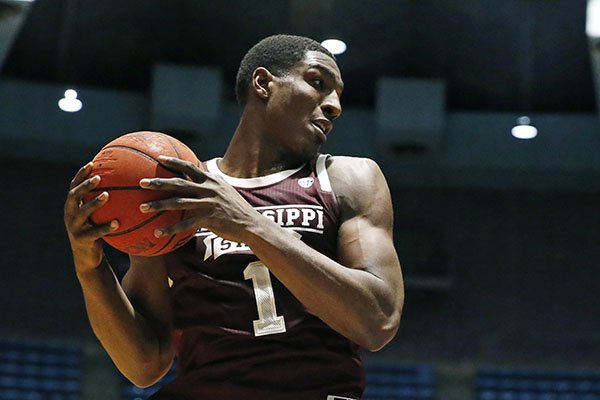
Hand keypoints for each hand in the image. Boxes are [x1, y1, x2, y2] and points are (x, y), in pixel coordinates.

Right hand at [64, 162, 118, 271]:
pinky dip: (105, 227)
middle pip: (73, 196)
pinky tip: (117, 223)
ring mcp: (74, 227)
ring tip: (107, 195)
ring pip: (82, 213)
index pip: (74, 186)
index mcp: (72, 207)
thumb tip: (124, 185)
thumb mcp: (97, 216)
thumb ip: (104, 203)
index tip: (92, 163)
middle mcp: (70, 214)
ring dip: (94, 203)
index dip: (81, 175)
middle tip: (98, 178)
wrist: (88, 257)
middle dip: (85, 186)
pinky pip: (94, 232)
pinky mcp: (82, 240)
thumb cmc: (96, 231)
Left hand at [139, 156, 258, 242]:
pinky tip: (158, 233)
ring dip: (159, 205)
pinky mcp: (209, 219)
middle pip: (179, 183)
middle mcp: (209, 189)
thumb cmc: (237, 209)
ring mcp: (209, 203)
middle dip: (158, 182)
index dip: (174, 162)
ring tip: (142, 207)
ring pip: (178, 203)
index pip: (190, 168)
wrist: (252, 224)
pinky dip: (171, 228)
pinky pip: (185, 224)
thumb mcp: (227, 192)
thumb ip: (212, 185)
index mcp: (212, 181)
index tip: (159, 158)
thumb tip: (200, 179)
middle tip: (141, 183)